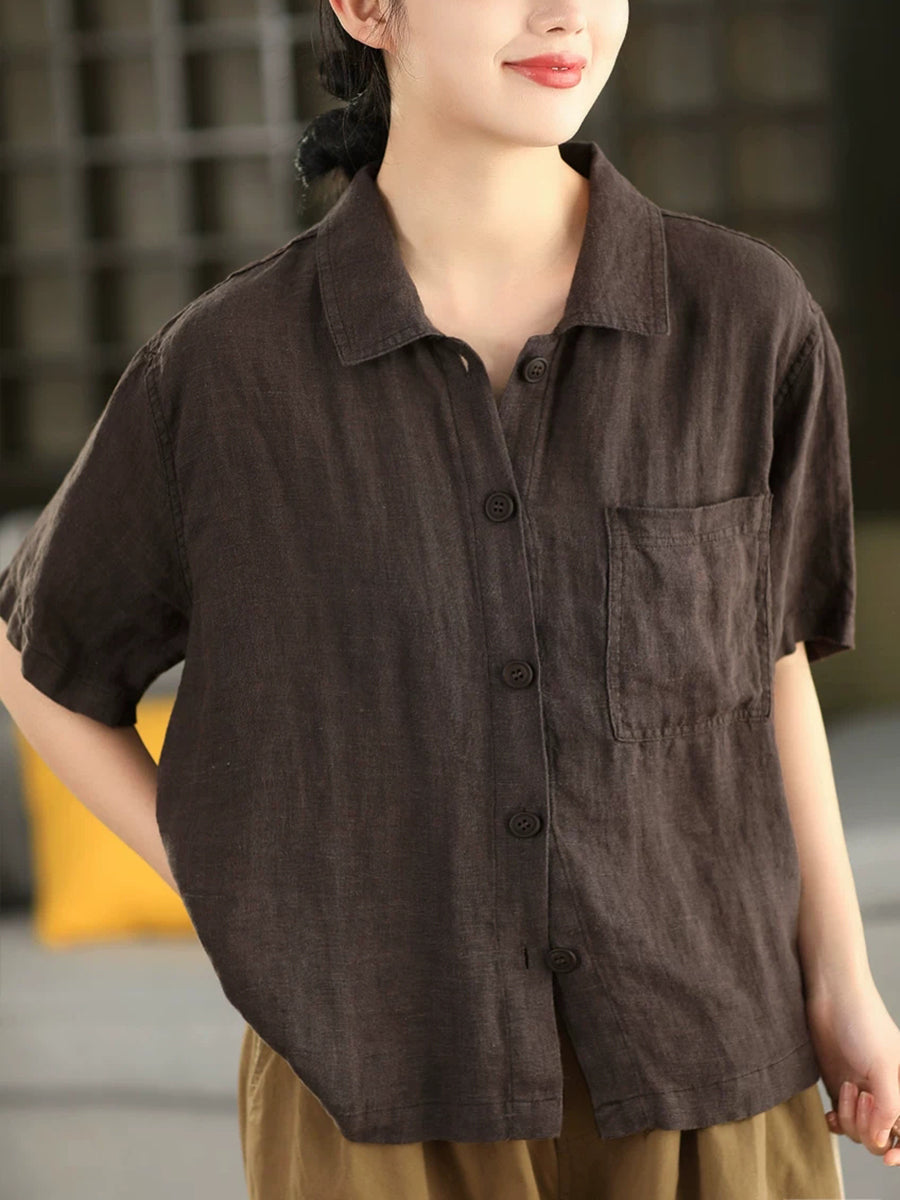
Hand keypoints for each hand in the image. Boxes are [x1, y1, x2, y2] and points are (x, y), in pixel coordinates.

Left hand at [806, 977, 899, 1166]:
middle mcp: (887, 1096)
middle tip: (861, 1094)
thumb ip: (888, 1106)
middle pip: (882, 1138)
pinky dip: (836, 1122)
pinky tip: (829, 1113)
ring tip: (848, 1086)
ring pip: (860, 1132)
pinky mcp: (840, 1090)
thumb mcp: (882, 1066)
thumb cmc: (864, 1024)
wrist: (831, 997)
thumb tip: (882, 1140)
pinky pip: (841, 1123)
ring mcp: (864, 1095)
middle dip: (870, 1125)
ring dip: (850, 1118)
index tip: (890, 1157)